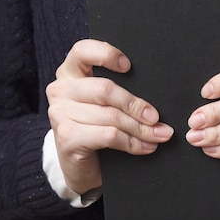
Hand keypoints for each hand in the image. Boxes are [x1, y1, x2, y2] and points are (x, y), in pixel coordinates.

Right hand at [46, 39, 173, 193]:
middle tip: (157, 118)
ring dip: (140, 128)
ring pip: (111, 116)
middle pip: (105, 90)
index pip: (83, 51)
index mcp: (70, 72)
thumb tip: (156, 97)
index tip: (129, 66)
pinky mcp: (67, 137)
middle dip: (136, 105)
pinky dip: (132, 142)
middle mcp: (61, 89)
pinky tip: (146, 147)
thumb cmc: (99, 129)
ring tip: (159, 135)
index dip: (107, 54)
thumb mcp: (106, 105)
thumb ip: (120, 91)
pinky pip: (109, 135)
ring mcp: (60, 113)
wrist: (83, 168)